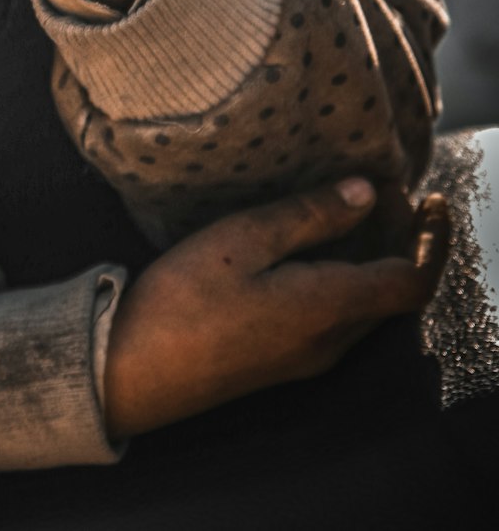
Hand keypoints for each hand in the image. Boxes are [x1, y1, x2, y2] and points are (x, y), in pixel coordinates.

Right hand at [102, 177, 449, 438]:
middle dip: (401, 240)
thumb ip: (309, 217)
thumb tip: (365, 194)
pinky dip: (345, 277)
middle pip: (393, 293)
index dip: (430, 239)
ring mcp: (305, 357)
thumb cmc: (182, 299)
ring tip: (353, 207)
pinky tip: (313, 247)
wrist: (131, 371)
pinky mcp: (281, 360)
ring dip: (371, 258)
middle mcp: (329, 342)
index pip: (411, 281)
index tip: (427, 198)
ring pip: (364, 306)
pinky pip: (336, 317)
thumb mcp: (243, 239)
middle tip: (384, 189)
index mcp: (328, 309)